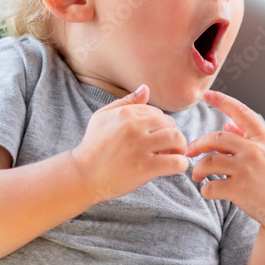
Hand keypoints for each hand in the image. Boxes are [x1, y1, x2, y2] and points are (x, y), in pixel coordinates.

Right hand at [71, 84, 188, 201]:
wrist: (83, 175)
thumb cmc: (93, 146)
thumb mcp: (102, 117)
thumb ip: (126, 102)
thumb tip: (146, 88)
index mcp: (125, 113)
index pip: (157, 112)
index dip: (161, 125)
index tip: (155, 136)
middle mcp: (134, 127)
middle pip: (170, 123)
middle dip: (172, 134)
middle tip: (167, 146)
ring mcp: (140, 147)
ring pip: (176, 138)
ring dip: (180, 146)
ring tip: (173, 153)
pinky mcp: (145, 167)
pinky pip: (175, 162)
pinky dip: (181, 164)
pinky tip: (174, 166)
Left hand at [186, 90, 264, 231]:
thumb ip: (249, 138)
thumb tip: (227, 124)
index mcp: (264, 139)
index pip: (241, 112)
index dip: (222, 101)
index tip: (206, 94)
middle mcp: (255, 151)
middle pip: (217, 138)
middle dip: (198, 144)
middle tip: (189, 152)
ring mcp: (247, 170)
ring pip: (209, 161)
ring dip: (198, 169)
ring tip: (197, 176)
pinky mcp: (239, 190)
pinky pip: (211, 186)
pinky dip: (205, 190)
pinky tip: (208, 192)